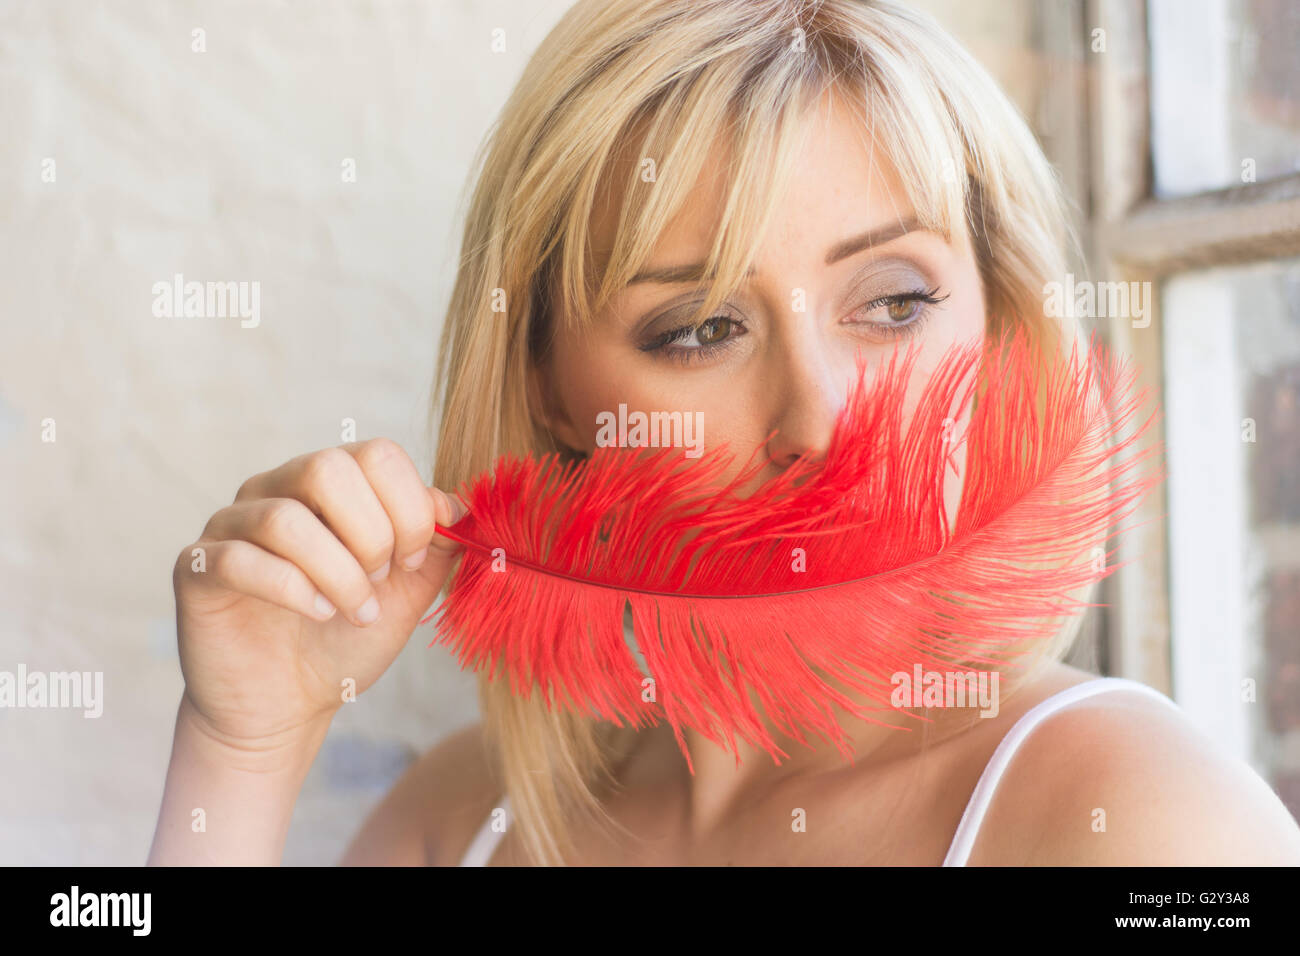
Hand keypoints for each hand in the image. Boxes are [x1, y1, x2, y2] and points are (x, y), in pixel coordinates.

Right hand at [172, 438, 464, 748]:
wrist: (289, 703)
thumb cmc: (347, 638)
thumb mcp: (410, 590)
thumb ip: (437, 544)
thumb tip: (454, 505)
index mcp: (331, 484)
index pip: (377, 454)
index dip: (409, 509)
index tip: (413, 561)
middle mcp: (277, 489)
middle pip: (328, 469)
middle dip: (372, 534)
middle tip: (380, 582)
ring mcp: (231, 524)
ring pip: (285, 519)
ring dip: (338, 573)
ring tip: (355, 611)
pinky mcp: (197, 568)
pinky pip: (241, 559)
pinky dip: (294, 590)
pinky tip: (318, 615)